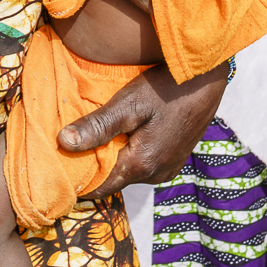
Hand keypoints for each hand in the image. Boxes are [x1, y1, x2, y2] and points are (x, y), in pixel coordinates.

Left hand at [58, 62, 228, 195]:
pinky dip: (130, 150)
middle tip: (75, 140)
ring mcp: (168, 168)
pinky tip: (124, 130)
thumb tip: (63, 143)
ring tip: (98, 132)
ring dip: (113, 155)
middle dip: (94, 163)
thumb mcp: (128, 103)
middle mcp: (156, 176)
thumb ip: (97, 126)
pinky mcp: (174, 159)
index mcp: (141, 166)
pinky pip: (144, 162)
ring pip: (129, 170)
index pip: (99, 187)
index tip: (59, 162)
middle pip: (114, 178)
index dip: (78, 176)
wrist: (207, 79)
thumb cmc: (166, 88)